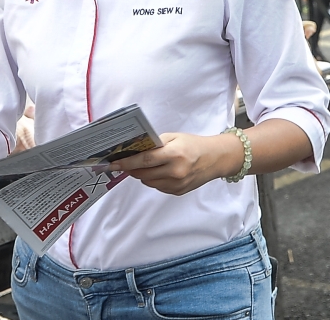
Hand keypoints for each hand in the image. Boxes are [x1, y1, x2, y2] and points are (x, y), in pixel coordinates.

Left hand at [109, 132, 239, 195]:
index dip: (126, 162)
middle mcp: (176, 172)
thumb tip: (134, 150)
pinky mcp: (178, 191)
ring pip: (148, 182)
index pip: (144, 160)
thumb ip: (155, 144)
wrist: (215, 159)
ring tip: (144, 165)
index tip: (113, 163)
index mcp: (174, 154)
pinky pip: (158, 187)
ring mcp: (177, 184)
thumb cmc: (193, 145)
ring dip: (142, 174)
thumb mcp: (174, 137)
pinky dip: (153, 179)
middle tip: (123, 163)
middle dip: (131, 169)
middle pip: (143, 174)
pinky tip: (158, 171)